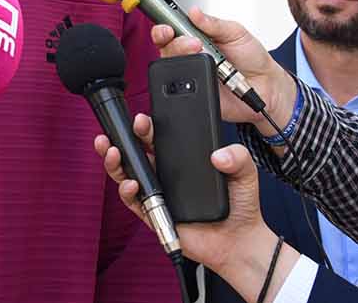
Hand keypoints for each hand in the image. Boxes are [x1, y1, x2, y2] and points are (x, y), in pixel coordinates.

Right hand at [96, 116, 299, 301]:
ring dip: (115, 161)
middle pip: (136, 151)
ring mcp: (158, 193)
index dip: (146, 127)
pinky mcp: (154, 215)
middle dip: (122, 137)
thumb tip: (219, 154)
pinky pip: (134, 202)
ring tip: (113, 151)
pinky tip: (131, 183)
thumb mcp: (245, 172)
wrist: (240, 239)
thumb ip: (238, 156)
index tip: (142, 118)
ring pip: (127, 173)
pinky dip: (127, 191)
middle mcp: (165, 173)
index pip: (158, 138)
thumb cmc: (239, 205)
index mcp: (182, 159)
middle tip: (121, 129)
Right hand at [151, 6, 296, 126]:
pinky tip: (205, 74)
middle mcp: (192, 54)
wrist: (267, 86)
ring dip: (184, 59)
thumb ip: (214, 23)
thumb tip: (194, 12)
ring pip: (172, 66)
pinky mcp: (197, 92)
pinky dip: (191, 80)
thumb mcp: (236, 32)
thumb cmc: (253, 58)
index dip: (165, 28)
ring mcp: (193, 73)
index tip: (168, 27)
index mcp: (198, 36)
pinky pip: (183, 88)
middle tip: (194, 42)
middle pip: (167, 47)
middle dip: (176, 43)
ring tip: (203, 55)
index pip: (173, 29)